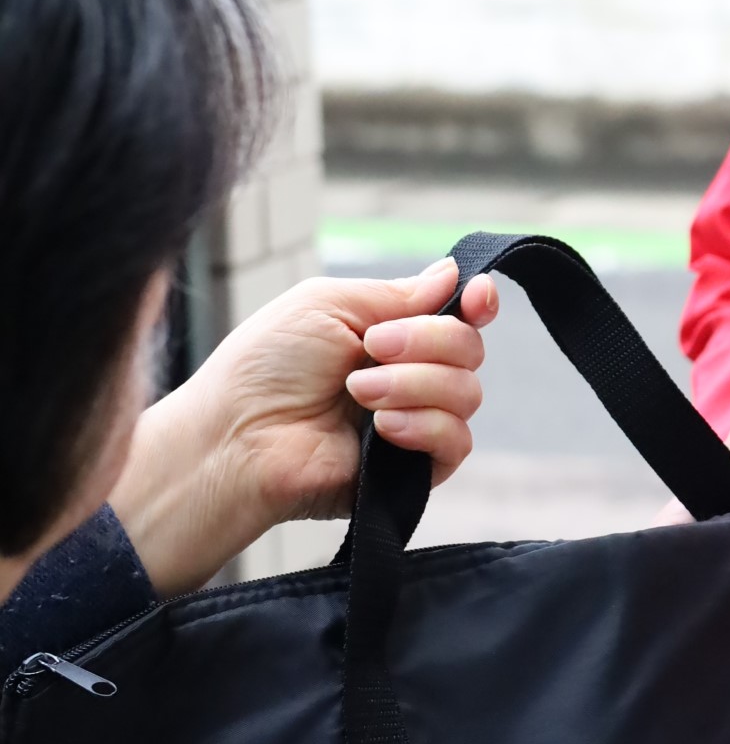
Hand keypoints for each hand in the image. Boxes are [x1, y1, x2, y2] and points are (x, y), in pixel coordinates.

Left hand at [111, 258, 498, 594]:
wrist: (237, 438)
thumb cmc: (264, 367)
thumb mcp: (327, 303)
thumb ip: (397, 293)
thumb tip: (453, 273)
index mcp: (392, 332)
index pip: (461, 316)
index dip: (478, 303)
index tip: (476, 296)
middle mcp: (411, 375)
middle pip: (469, 348)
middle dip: (427, 341)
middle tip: (371, 349)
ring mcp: (416, 422)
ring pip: (468, 392)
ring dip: (414, 383)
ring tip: (358, 393)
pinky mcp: (416, 470)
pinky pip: (457, 441)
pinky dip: (424, 425)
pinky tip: (382, 427)